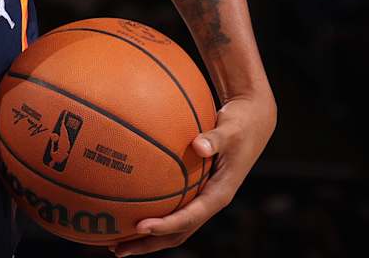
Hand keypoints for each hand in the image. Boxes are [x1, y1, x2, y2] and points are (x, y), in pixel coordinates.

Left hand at [112, 89, 275, 255]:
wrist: (253, 124)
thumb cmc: (241, 125)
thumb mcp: (232, 130)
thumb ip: (215, 139)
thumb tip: (198, 145)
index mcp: (219, 194)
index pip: (190, 218)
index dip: (165, 225)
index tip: (140, 227)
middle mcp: (209, 203)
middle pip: (177, 233)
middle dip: (148, 243)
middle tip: (118, 249)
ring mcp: (202, 200)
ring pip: (173, 227)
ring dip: (146, 237)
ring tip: (115, 242)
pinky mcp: (196, 191)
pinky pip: (171, 208)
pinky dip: (150, 213)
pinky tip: (126, 208)